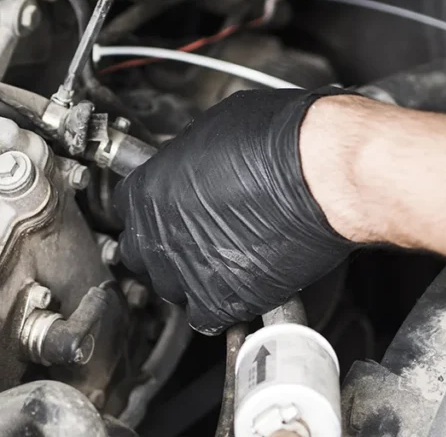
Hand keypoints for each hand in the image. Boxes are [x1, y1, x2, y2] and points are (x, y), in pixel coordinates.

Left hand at [113, 89, 354, 333]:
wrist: (318, 173)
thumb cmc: (276, 141)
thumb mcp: (212, 129)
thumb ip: (189, 158)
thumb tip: (193, 165)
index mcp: (149, 189)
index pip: (127, 208)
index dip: (150, 208)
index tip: (165, 209)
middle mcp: (159, 233)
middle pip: (139, 252)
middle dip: (160, 245)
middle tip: (188, 236)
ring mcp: (187, 270)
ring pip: (168, 287)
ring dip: (186, 277)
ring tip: (216, 261)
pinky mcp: (222, 300)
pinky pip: (203, 316)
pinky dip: (216, 307)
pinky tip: (231, 289)